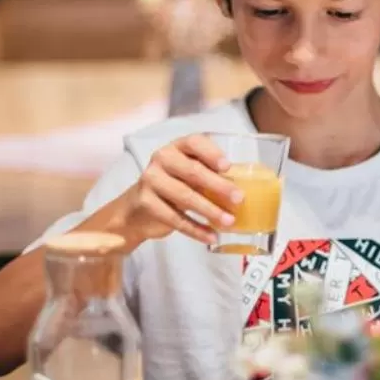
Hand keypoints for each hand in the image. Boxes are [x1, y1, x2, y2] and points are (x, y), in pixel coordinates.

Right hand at [119, 135, 242, 246]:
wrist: (137, 209)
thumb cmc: (172, 187)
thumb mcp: (187, 175)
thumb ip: (208, 175)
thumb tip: (243, 189)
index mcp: (176, 147)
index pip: (194, 142)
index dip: (211, 153)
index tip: (227, 166)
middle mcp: (162, 159)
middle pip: (193, 171)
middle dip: (219, 186)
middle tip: (239, 199)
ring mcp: (151, 180)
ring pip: (185, 196)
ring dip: (210, 211)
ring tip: (229, 222)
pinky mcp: (147, 203)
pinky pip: (175, 218)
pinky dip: (196, 230)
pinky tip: (211, 236)